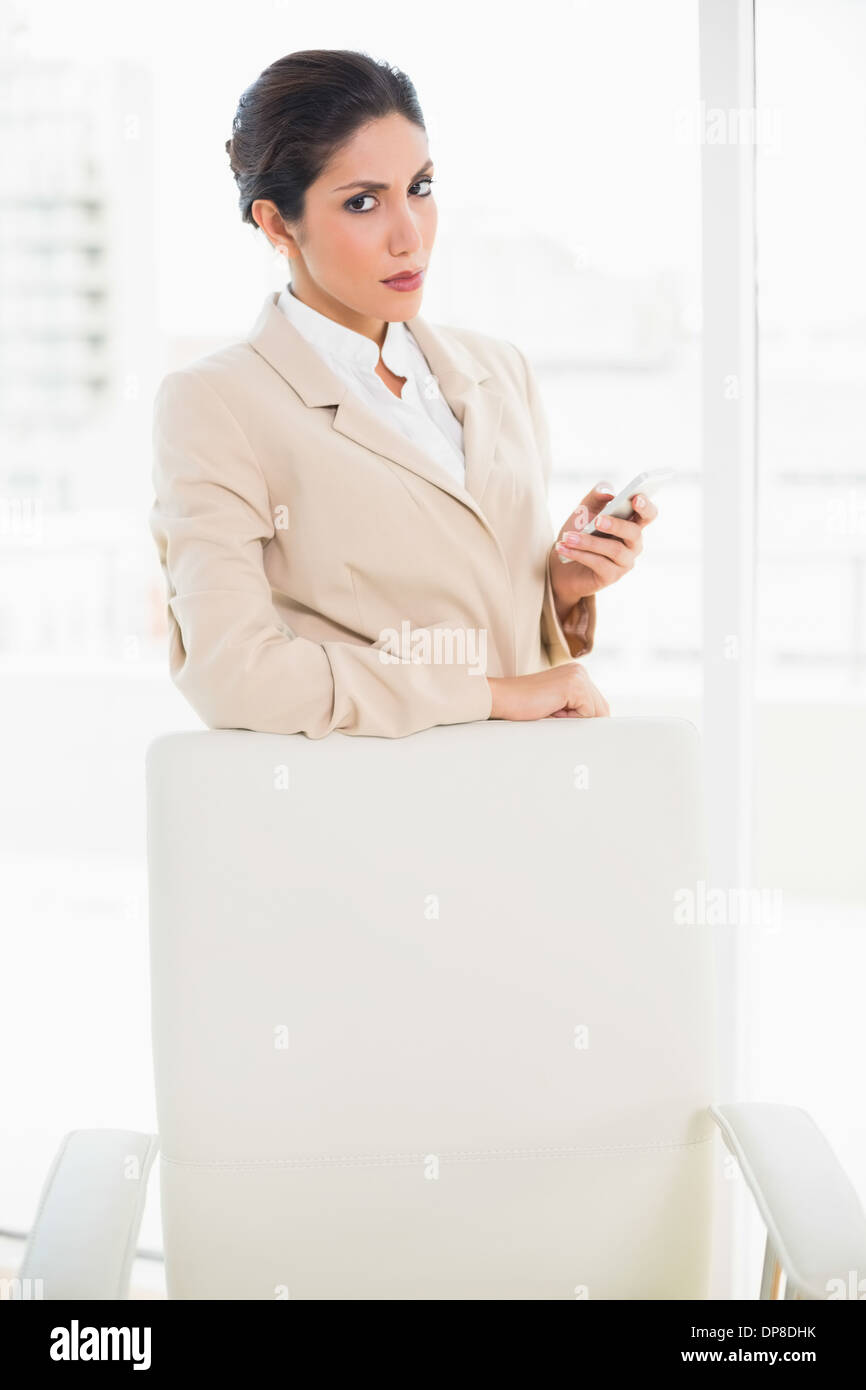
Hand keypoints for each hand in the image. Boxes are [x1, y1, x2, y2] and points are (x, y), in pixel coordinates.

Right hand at [487, 664, 609, 719]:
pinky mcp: (574, 685)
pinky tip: (552, 710)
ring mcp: (578, 676)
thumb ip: (575, 709)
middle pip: (601, 708)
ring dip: (575, 720)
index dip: (584, 720)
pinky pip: (588, 713)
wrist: (503, 698)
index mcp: (575, 674)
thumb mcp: (556, 706)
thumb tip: (595, 727)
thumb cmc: (523, 705)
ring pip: (596, 712)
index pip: (597, 705)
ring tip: (553, 712)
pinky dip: (571, 719)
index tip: (564, 721)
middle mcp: (579, 671)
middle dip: (583, 721)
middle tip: (556, 716)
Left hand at [551, 483, 658, 603]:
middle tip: (597, 520)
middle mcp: (633, 543)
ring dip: (589, 542)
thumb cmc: (580, 531)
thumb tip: (608, 492)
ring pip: (614, 550)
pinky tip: (563, 548)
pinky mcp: (612, 576)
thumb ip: (596, 496)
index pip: (648, 514)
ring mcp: (625, 562)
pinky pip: (599, 563)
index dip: (645, 507)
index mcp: (632, 523)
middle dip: (616, 525)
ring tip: (568, 537)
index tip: (636, 498)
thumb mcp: (585, 509)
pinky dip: (579, 554)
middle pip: (634, 533)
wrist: (562, 563)